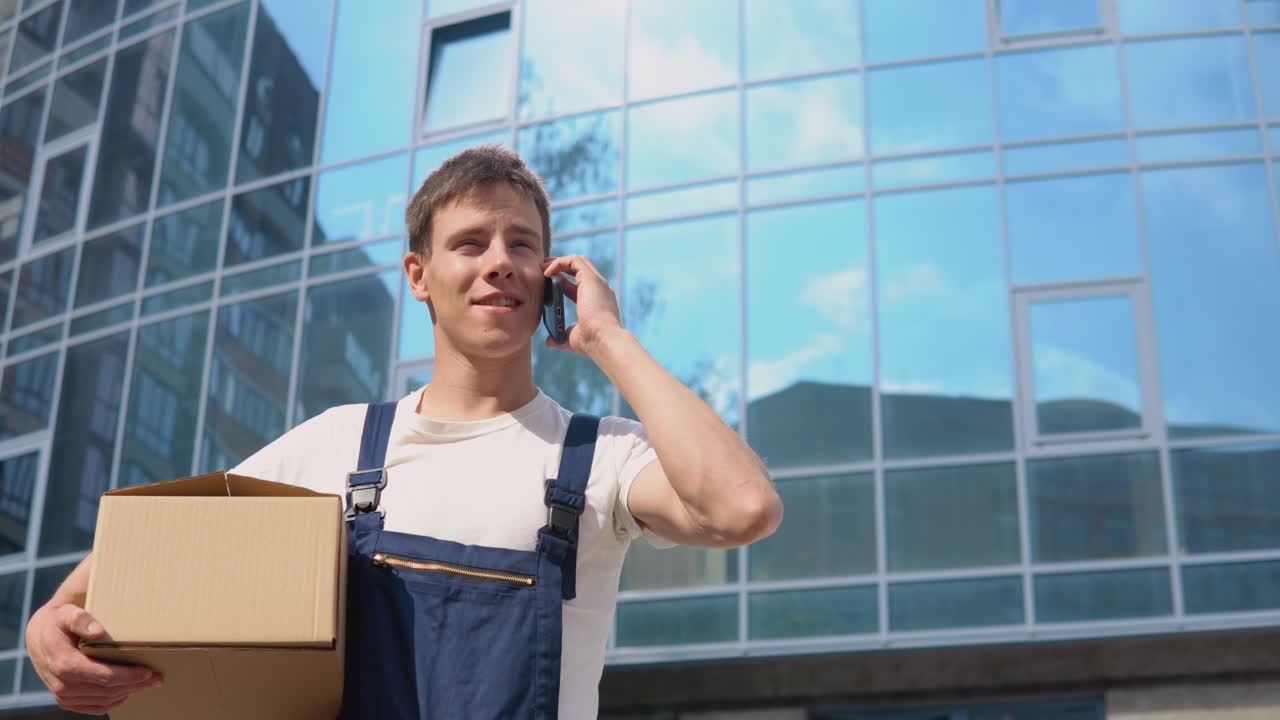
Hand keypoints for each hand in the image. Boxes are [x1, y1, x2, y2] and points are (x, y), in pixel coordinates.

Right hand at [26, 603, 160, 713]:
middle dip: (134, 684)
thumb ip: (80, 619)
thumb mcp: (67, 614)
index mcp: (64, 664)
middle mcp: (62, 684)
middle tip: (158, 678)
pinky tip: (127, 692)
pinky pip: (94, 707)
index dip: (128, 676)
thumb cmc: (58, 623)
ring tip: (148, 683)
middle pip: (106, 690)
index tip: (149, 671)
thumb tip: (97, 631)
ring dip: (128, 693)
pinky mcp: (67, 700)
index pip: (103, 676)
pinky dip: (112, 701)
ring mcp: (64, 695)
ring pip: (103, 700)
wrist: (40, 638)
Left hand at [542, 255, 624, 356]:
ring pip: (578, 261)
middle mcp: (599, 289)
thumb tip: (549, 342)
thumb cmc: (591, 342)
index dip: (562, 282)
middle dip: (560, 266)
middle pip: (579, 269)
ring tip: (542, 268)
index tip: (546, 284)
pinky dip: (559, 263)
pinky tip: (547, 272)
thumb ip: (561, 337)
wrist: (603, 340)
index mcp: (597, 301)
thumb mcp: (573, 338)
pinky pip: (574, 261)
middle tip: (542, 271)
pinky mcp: (591, 279)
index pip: (578, 285)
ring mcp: (597, 282)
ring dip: (558, 261)